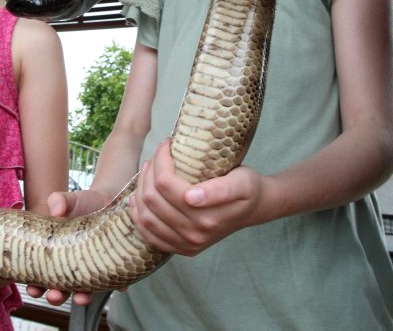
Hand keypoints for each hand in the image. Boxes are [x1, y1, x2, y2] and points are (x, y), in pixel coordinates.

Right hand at [24, 189, 112, 305]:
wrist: (107, 200)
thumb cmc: (82, 204)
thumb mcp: (68, 200)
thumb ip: (58, 201)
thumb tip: (56, 209)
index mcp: (55, 256)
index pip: (41, 277)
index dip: (35, 286)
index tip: (32, 289)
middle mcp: (72, 267)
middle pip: (61, 289)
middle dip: (57, 296)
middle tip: (54, 295)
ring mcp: (92, 269)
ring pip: (85, 290)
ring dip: (82, 297)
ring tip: (80, 298)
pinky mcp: (113, 266)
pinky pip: (114, 281)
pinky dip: (115, 285)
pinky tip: (116, 286)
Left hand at [130, 139, 264, 254]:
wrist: (255, 208)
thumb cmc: (247, 188)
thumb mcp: (242, 182)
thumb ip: (220, 190)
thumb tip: (191, 198)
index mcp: (207, 217)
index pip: (166, 184)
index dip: (161, 160)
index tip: (167, 143)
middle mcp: (194, 235)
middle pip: (152, 198)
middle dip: (149, 170)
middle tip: (157, 153)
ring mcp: (186, 244)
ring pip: (146, 215)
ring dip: (141, 188)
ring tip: (148, 169)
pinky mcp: (180, 249)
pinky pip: (148, 234)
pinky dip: (138, 215)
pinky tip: (137, 198)